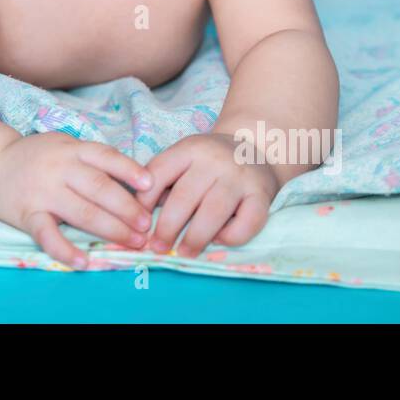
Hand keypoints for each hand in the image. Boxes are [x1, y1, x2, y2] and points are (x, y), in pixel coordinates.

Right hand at [0, 132, 153, 268]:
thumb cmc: (35, 157)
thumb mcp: (63, 146)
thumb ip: (91, 159)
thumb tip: (133, 181)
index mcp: (71, 149)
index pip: (105, 157)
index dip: (130, 170)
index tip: (151, 185)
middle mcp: (59, 168)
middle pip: (99, 188)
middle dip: (127, 208)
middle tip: (147, 226)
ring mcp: (42, 191)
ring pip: (82, 211)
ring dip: (111, 229)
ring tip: (132, 241)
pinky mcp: (27, 214)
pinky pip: (47, 234)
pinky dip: (65, 249)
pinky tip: (83, 261)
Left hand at [136, 133, 280, 256]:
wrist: (256, 146)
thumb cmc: (210, 161)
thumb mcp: (185, 158)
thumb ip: (165, 180)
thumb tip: (140, 217)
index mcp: (189, 149)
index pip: (159, 172)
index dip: (144, 200)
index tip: (138, 223)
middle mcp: (214, 160)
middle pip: (184, 197)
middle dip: (167, 227)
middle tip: (157, 247)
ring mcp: (239, 177)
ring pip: (213, 212)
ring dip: (195, 238)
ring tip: (184, 253)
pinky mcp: (262, 194)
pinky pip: (247, 222)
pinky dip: (231, 237)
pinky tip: (219, 240)